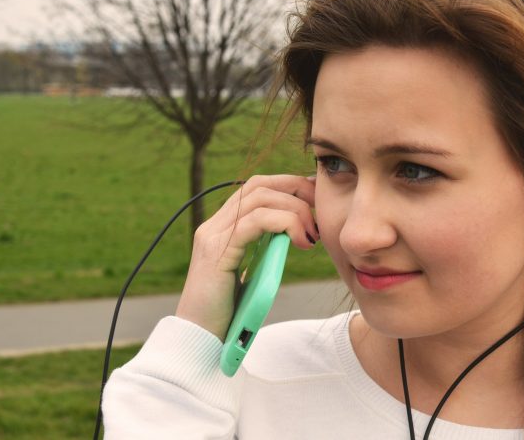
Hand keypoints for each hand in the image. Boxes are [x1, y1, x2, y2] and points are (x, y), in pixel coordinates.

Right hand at [175, 174, 318, 340]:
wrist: (203, 338)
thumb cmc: (232, 312)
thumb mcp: (254, 272)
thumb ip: (267, 249)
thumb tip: (296, 232)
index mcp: (224, 227)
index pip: (257, 187)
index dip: (289, 185)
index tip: (316, 199)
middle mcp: (214, 225)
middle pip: (259, 184)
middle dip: (296, 189)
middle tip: (320, 210)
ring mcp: (213, 235)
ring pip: (259, 198)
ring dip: (294, 210)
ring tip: (311, 234)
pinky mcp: (217, 251)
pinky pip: (255, 222)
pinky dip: (284, 224)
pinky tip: (301, 242)